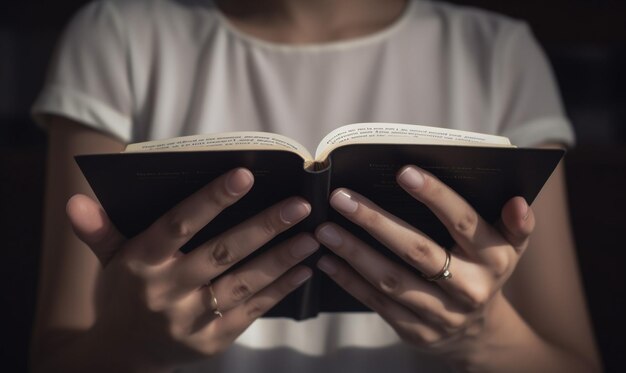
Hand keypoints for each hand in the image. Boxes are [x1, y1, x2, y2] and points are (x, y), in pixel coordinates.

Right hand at [66, 168, 316, 370]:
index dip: (211, 199)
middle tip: (300, 204)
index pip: (179, 224)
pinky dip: (279, 290)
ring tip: (312, 236)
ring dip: (281, 259)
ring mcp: (191, 321)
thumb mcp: (108, 261)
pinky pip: (251, 312)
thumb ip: (99, 230)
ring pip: (244, 283)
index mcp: (142, 264)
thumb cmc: (124, 295)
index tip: (245, 175)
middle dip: (264, 227)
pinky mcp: (212, 342)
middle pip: (222, 253)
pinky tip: (303, 270)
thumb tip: (76, 200)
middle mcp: (167, 292)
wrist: (124, 357)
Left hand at [314, 165, 533, 360]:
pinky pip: (378, 304)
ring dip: (354, 253)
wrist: (480, 331)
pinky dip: (350, 281)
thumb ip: (516, 222)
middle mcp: (470, 288)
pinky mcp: (416, 332)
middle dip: (376, 222)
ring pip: (392, 280)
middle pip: (419, 251)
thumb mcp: (510, 245)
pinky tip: (327, 260)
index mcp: (495, 258)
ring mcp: (442, 314)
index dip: (436, 196)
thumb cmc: (485, 269)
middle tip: (341, 197)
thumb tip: (518, 200)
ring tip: (324, 228)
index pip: (464, 222)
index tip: (402, 172)